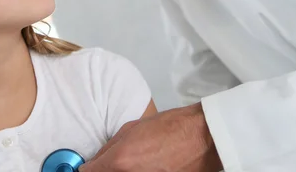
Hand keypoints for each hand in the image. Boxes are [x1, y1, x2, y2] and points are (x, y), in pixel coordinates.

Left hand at [79, 103, 221, 171]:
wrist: (204, 138)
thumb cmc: (172, 128)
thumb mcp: (132, 129)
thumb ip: (109, 149)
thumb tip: (93, 163)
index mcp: (120, 162)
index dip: (90, 169)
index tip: (92, 167)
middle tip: (116, 165)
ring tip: (136, 164)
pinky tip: (147, 167)